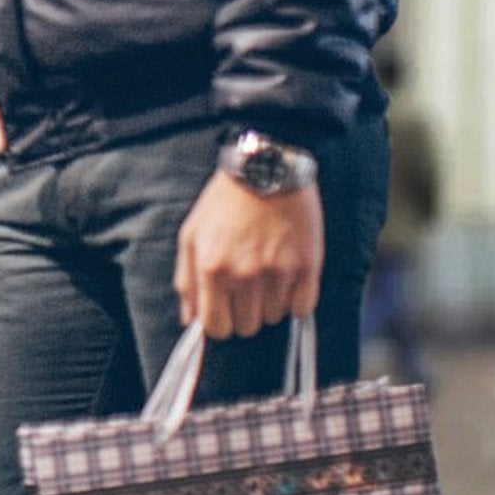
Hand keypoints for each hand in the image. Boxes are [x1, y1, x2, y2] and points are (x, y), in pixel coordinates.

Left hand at [174, 170, 323, 339]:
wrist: (265, 167)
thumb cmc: (224, 202)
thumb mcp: (192, 234)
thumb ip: (187, 280)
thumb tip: (189, 320)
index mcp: (211, 268)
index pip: (216, 327)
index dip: (220, 322)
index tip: (225, 309)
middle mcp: (243, 274)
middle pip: (246, 326)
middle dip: (244, 310)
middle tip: (247, 282)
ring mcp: (277, 272)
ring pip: (273, 317)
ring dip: (269, 300)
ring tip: (266, 268)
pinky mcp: (307, 267)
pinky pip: (302, 308)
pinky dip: (296, 298)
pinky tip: (287, 272)